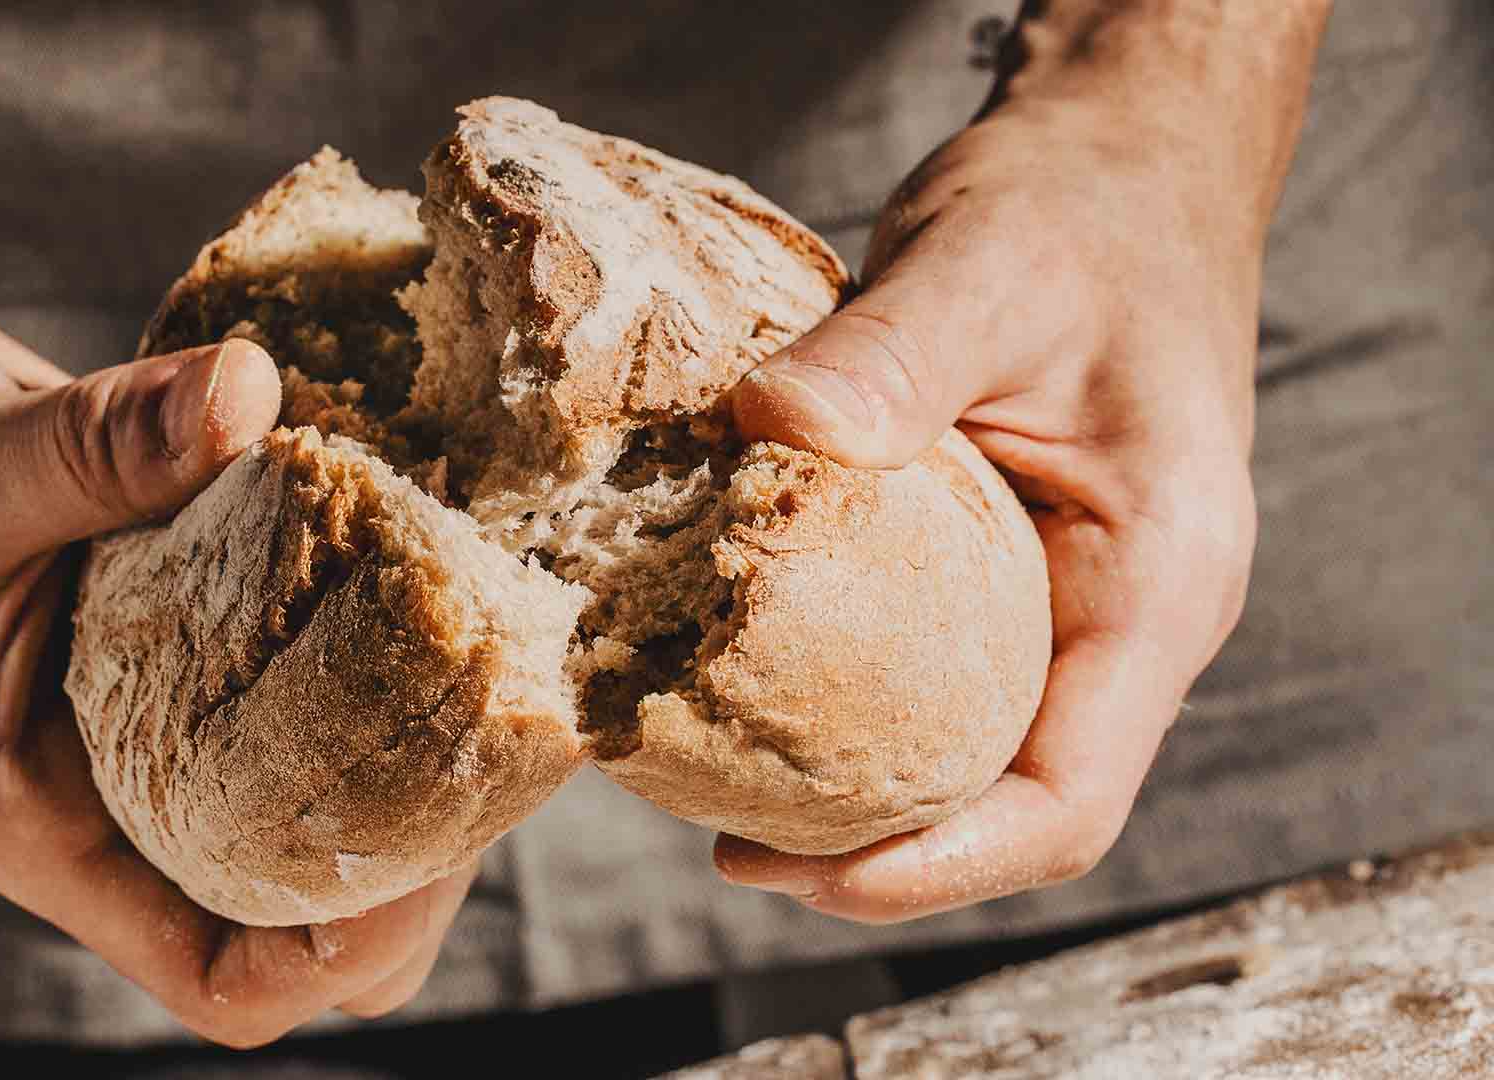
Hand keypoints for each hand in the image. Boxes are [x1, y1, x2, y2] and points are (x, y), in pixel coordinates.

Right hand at [0, 303, 471, 1044]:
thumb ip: (94, 447)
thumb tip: (248, 395)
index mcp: (52, 825)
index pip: (225, 974)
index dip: (344, 944)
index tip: (438, 835)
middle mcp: (126, 797)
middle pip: (312, 911)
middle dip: (419, 847)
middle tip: (494, 719)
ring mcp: (168, 723)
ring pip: (325, 796)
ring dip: (414, 739)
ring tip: (485, 637)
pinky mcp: (197, 640)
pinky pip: (310, 677)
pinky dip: (376, 638)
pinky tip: (431, 551)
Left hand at [716, 94, 1269, 919]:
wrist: (1120, 165)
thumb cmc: (1084, 214)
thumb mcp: (991, 269)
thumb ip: (895, 354)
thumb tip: (765, 428)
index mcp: (1158, 584)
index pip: (1065, 799)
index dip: (936, 866)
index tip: (798, 869)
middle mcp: (1120, 619)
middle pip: (1006, 803)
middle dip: (872, 850)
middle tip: (722, 842)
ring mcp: (1065, 600)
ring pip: (967, 750)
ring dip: (852, 788)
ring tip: (713, 784)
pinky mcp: (1004, 567)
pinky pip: (930, 673)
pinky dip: (843, 699)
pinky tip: (742, 680)